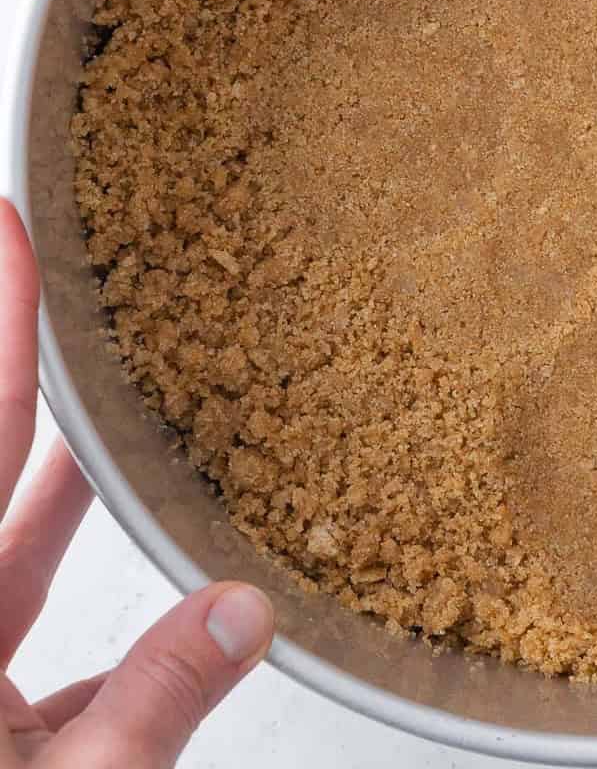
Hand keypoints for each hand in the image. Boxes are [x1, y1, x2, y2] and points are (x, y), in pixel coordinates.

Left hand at [0, 200, 274, 766]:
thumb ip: (153, 703)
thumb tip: (245, 608)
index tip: (4, 221)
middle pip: (1, 478)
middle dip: (33, 381)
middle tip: (61, 285)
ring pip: (19, 549)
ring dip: (72, 486)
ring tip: (118, 405)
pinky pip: (50, 636)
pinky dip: (106, 610)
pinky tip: (169, 604)